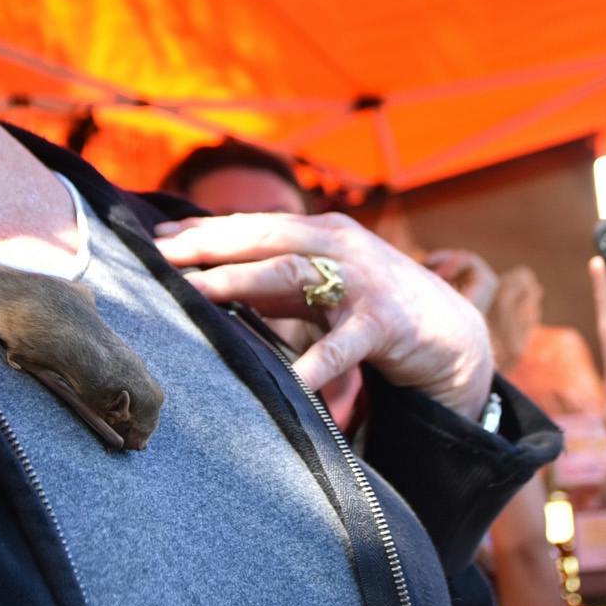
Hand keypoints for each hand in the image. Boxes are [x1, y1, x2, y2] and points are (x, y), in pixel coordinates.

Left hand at [153, 212, 493, 419]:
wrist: (450, 333)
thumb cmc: (371, 307)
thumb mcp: (319, 286)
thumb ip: (271, 279)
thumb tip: (203, 277)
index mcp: (319, 232)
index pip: (252, 225)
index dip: (204, 230)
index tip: (155, 241)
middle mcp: (338, 244)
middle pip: (262, 237)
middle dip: (208, 245)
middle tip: (158, 259)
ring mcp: (362, 280)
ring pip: (291, 272)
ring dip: (240, 280)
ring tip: (197, 293)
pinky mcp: (384, 323)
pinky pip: (342, 344)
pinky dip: (316, 362)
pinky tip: (291, 381)